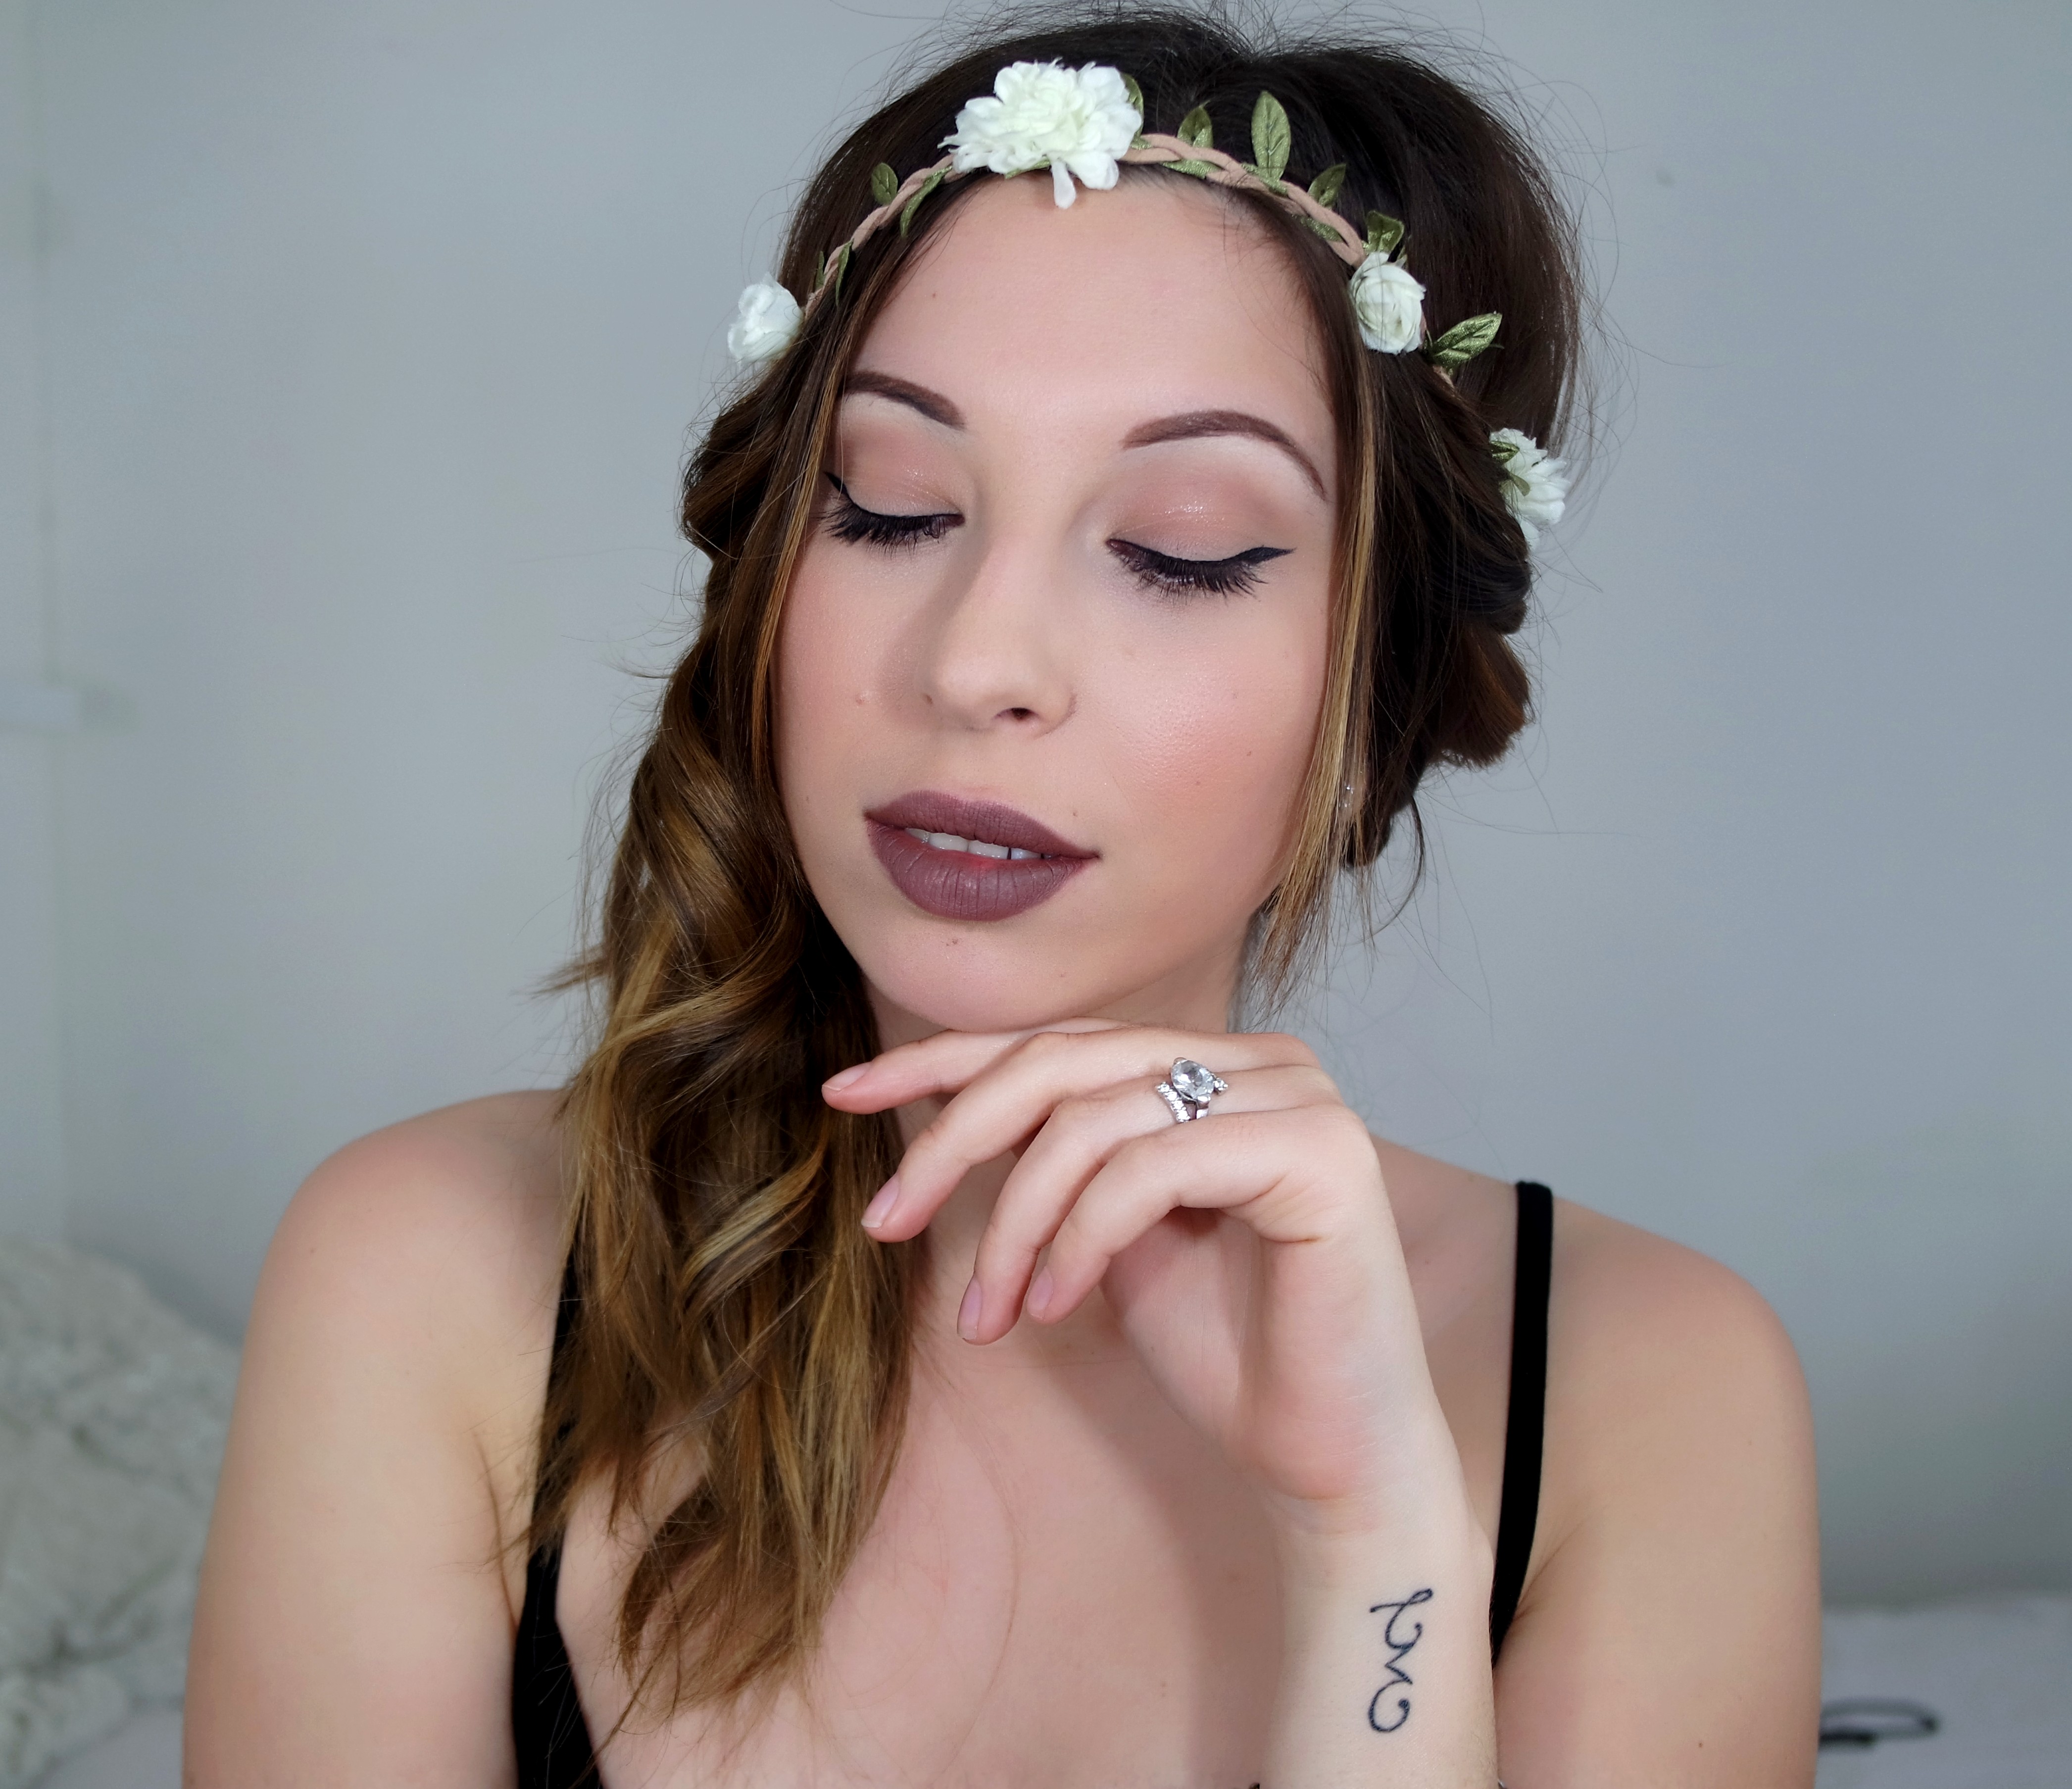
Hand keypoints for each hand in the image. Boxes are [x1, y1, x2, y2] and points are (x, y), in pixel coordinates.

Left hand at [823, 1023, 1463, 1538]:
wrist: (1324, 1456)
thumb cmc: (1222, 1350)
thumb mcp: (1104, 1234)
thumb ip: (1056, 1160)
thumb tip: (942, 1106)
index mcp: (1214, 1062)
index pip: (1056, 1040)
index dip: (941, 1062)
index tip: (845, 1096)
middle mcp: (1261, 1059)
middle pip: (1060, 1063)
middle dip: (952, 1141)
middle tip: (884, 1225)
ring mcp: (1298, 1095)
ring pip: (1092, 1120)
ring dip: (1012, 1224)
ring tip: (988, 1315)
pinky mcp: (1321, 1150)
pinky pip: (1150, 1168)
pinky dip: (1079, 1240)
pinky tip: (1051, 1309)